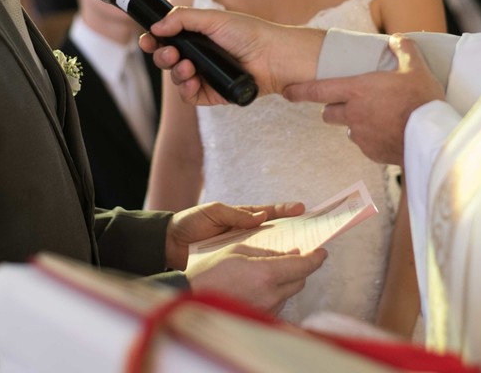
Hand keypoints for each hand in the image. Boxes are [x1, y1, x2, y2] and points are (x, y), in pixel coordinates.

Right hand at [139, 8, 324, 105]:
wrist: (273, 56)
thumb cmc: (249, 33)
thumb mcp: (213, 19)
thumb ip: (182, 19)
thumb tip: (156, 26)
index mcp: (199, 36)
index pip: (168, 39)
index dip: (155, 40)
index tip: (147, 40)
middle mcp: (200, 55)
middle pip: (168, 59)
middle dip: (162, 56)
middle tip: (169, 53)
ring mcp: (206, 75)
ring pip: (177, 78)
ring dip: (176, 73)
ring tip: (187, 66)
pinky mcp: (213, 94)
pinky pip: (190, 96)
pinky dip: (187, 90)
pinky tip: (193, 81)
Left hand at [165, 201, 304, 269]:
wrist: (169, 244)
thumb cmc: (190, 222)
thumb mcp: (213, 212)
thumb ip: (236, 215)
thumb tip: (261, 217)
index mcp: (241, 217)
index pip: (268, 213)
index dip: (285, 211)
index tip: (302, 209)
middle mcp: (245, 233)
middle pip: (274, 233)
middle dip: (292, 232)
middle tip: (311, 234)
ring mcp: (241, 249)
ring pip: (266, 250)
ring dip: (282, 252)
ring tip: (300, 255)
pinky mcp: (234, 263)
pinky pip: (253, 264)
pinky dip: (265, 266)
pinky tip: (276, 270)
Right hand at [187, 244, 327, 315]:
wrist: (190, 298)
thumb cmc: (211, 271)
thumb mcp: (238, 251)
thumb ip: (268, 252)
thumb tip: (292, 254)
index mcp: (265, 275)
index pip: (302, 266)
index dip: (315, 258)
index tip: (321, 252)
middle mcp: (270, 295)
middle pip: (299, 280)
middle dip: (299, 268)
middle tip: (293, 257)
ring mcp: (266, 310)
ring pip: (289, 292)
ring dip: (285, 281)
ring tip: (267, 272)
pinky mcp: (260, 319)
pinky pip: (277, 302)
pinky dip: (275, 292)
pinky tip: (259, 285)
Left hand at [285, 35, 442, 164]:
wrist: (432, 137)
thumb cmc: (421, 100)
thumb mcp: (415, 67)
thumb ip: (402, 49)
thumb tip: (396, 39)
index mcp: (357, 90)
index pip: (317, 90)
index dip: (299, 91)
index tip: (287, 91)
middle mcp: (353, 114)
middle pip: (328, 113)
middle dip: (333, 107)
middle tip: (351, 102)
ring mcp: (361, 135)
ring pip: (348, 129)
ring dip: (355, 123)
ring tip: (378, 117)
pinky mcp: (372, 153)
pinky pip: (365, 144)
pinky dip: (372, 138)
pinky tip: (389, 132)